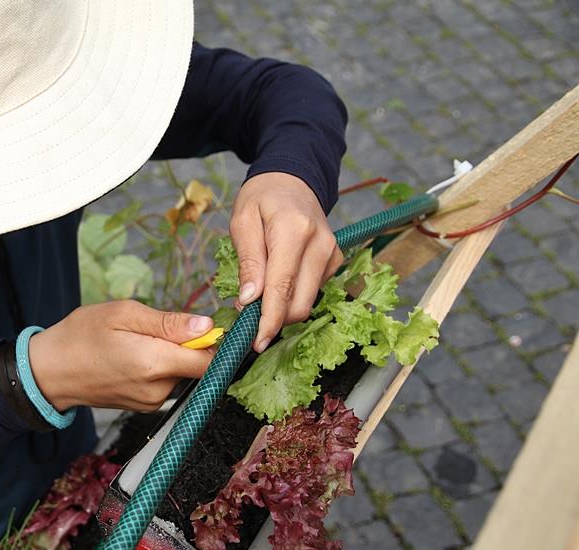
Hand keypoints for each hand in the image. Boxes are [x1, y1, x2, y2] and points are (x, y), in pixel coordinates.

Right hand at [29, 300, 214, 411]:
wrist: (50, 372)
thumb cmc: (81, 336)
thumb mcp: (123, 315)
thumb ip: (168, 322)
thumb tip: (206, 325)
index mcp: (154, 363)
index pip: (211, 361)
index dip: (218, 342)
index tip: (211, 325)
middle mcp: (158, 389)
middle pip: (197, 365)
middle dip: (187, 343)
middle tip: (155, 326)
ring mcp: (152, 401)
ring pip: (181, 372)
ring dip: (170, 355)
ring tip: (136, 341)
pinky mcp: (146, 405)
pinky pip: (166, 381)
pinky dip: (158, 366)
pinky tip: (133, 357)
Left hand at [230, 172, 343, 351]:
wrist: (292, 179)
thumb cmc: (262, 198)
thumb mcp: (242, 222)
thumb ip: (249, 261)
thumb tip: (250, 300)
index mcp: (294, 231)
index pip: (282, 288)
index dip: (269, 321)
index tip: (256, 342)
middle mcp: (320, 245)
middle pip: (300, 303)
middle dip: (274, 321)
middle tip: (248, 321)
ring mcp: (332, 254)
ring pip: (308, 302)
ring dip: (283, 310)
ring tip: (259, 301)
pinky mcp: (335, 261)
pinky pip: (313, 292)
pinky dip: (293, 297)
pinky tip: (277, 286)